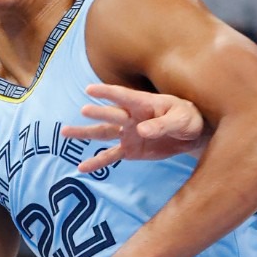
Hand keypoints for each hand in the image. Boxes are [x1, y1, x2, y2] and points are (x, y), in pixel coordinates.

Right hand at [60, 83, 207, 173]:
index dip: (108, 92)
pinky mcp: (130, 149)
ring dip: (85, 133)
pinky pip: (111, 156)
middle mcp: (131, 117)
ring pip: (103, 133)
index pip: (124, 96)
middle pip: (112, 115)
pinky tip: (82, 168)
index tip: (90, 89)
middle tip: (84, 110)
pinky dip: (97, 162)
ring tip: (65, 133)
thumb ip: (162, 125)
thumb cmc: (188, 119)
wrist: (192, 135)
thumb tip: (141, 130)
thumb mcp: (181, 120)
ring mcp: (128, 133)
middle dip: (99, 112)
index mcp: (144, 104)